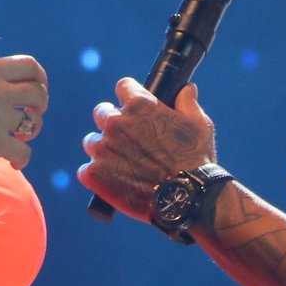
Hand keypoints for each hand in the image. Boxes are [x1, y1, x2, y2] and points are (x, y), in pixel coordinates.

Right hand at [0, 54, 48, 171]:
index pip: (30, 65)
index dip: (39, 76)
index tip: (36, 85)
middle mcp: (0, 91)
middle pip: (38, 94)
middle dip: (40, 103)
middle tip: (33, 111)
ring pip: (34, 124)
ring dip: (32, 130)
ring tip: (22, 135)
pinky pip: (23, 152)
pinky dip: (22, 158)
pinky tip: (15, 162)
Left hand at [76, 78, 216, 220]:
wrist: (187, 198)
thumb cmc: (196, 160)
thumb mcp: (200, 124)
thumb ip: (187, 102)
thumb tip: (187, 89)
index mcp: (139, 105)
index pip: (123, 87)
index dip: (130, 96)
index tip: (134, 108)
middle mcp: (116, 122)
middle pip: (102, 112)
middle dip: (113, 122)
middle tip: (127, 140)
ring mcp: (103, 148)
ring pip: (92, 141)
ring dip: (103, 149)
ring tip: (120, 164)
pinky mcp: (94, 174)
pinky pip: (86, 170)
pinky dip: (97, 176)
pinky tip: (113, 181)